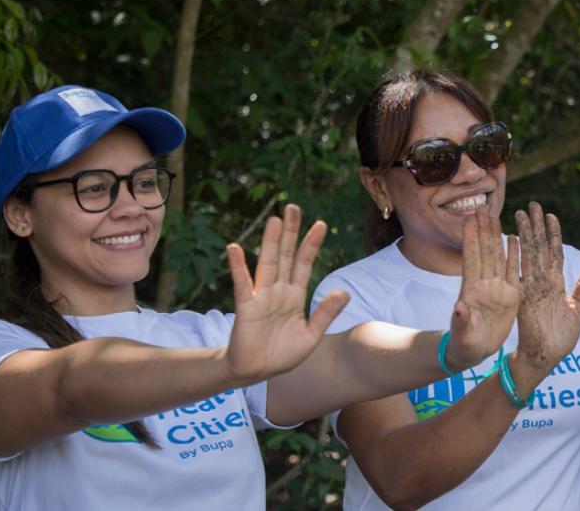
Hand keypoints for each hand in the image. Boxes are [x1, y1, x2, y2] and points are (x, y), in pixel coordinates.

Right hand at [225, 204, 349, 382]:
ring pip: (267, 264)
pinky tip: (235, 248)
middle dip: (290, 232)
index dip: (311, 244)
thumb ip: (326, 313)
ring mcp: (261, 297)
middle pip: (285, 255)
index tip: (321, 224)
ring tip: (275, 220)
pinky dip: (238, 267)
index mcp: (295, 295)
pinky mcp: (246, 307)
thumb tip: (345, 291)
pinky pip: (242, 284)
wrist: (257, 372)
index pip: (304, 264)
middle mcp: (278, 291)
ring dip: (270, 242)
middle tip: (293, 207)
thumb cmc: (283, 354)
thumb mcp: (311, 335)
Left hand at [446, 211, 520, 369]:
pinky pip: (512, 270)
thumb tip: (459, 308)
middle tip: (481, 207)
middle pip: (484, 251)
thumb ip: (462, 320)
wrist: (473, 351)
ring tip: (494, 215)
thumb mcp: (463, 333)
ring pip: (497, 256)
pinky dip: (513, 254)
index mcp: (472, 290)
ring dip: (495, 236)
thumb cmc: (464, 343)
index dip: (470, 239)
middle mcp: (484, 284)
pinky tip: (515, 238)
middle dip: (482, 229)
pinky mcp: (509, 295)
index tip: (468, 219)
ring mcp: (496, 288)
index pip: (471, 259)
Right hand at [514, 202, 579, 370]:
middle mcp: (542, 281)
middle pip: (539, 247)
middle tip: (532, 205)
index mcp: (555, 283)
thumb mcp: (578, 309)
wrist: (546, 356)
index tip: (550, 215)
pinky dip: (517, 255)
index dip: (553, 234)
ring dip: (525, 233)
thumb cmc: (561, 337)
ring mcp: (532, 286)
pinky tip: (512, 239)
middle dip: (536, 226)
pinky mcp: (524, 295)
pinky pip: (520, 271)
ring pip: (529, 253)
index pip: (554, 253)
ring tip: (520, 213)